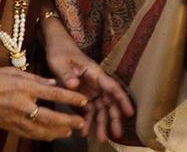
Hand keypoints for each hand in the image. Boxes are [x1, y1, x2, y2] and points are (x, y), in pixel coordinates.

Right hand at [0, 67, 87, 140]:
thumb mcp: (15, 72)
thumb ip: (37, 79)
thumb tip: (55, 83)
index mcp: (25, 88)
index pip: (54, 94)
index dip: (71, 99)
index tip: (84, 100)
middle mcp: (23, 105)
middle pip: (51, 117)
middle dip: (68, 121)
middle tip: (81, 122)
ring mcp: (15, 119)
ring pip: (41, 130)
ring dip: (57, 132)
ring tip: (69, 132)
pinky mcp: (9, 126)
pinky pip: (29, 134)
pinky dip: (42, 135)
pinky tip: (50, 136)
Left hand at [43, 17, 134, 142]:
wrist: (56, 49)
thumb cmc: (61, 52)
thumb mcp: (60, 62)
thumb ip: (67, 74)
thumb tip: (74, 85)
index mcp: (95, 73)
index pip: (112, 87)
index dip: (122, 100)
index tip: (130, 113)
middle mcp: (97, 83)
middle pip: (110, 102)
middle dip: (114, 118)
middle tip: (116, 134)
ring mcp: (91, 90)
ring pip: (101, 109)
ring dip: (102, 123)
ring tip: (101, 138)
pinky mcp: (83, 95)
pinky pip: (89, 110)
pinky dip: (88, 121)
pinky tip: (84, 132)